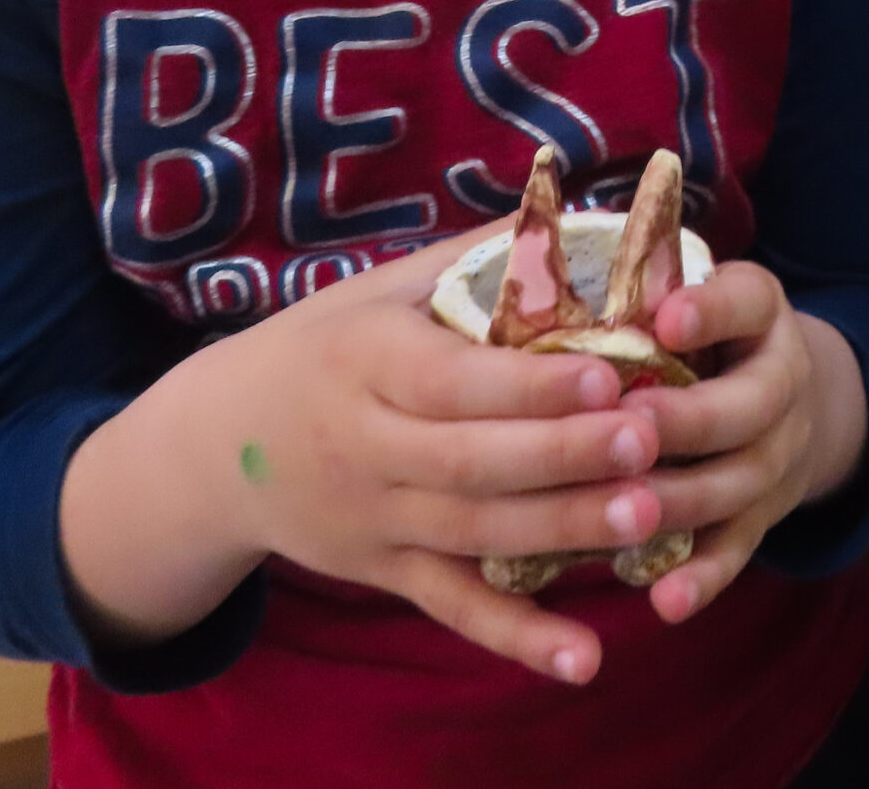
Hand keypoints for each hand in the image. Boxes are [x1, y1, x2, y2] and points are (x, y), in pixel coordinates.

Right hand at [81, 226, 667, 686]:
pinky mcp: (385, 573)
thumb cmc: (327, 345)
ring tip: (649, 517)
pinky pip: (454, 609)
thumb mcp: (383, 290)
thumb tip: (586, 212)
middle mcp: (364, 446)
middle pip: (472, 461)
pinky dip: (518, 638)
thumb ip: (480, 258)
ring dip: (563, 533)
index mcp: (366, 362)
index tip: (608, 377)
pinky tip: (586, 658)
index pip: (453, 381)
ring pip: (475, 535)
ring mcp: (373, 519)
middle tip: (651, 443)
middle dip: (564, 457)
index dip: (529, 386)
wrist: (217, 444)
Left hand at [620, 262, 857, 625]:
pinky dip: (703, 578)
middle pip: (745, 408)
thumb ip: (649, 290)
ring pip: (736, 485)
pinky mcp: (764, 516)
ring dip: (681, 502)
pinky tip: (665, 602)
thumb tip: (564, 289)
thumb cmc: (709, 336)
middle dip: (687, 421)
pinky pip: (737, 550)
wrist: (787, 399)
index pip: (746, 303)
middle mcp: (783, 384)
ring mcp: (778, 456)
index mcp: (761, 313)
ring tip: (623, 511)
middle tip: (628, 424)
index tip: (667, 319)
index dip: (711, 312)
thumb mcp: (696, 293)